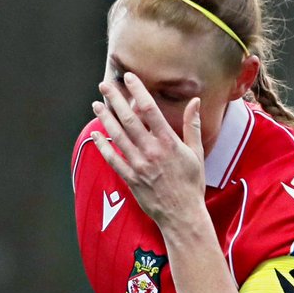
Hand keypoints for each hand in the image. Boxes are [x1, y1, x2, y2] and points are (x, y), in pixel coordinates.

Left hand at [92, 72, 205, 228]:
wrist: (183, 214)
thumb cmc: (192, 185)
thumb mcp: (196, 154)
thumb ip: (192, 126)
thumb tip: (194, 102)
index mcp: (169, 143)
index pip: (150, 110)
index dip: (138, 91)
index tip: (129, 78)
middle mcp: (151, 151)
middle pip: (128, 119)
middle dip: (115, 100)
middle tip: (105, 85)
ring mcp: (138, 165)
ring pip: (117, 136)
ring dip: (105, 119)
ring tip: (97, 105)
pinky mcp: (130, 178)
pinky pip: (112, 159)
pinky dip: (103, 146)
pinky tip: (96, 134)